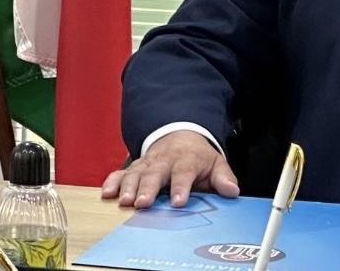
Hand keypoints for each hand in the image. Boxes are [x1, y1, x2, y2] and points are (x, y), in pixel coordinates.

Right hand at [101, 130, 239, 208]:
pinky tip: (106, 193)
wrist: (181, 135)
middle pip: (156, 173)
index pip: (184, 173)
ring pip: (136, 173)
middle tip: (142, 203)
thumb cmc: (197, 157)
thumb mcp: (215, 163)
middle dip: (149, 188)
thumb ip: (223, 177)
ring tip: (124, 201)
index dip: (181, 186)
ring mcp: (148, 163)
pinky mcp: (135, 167)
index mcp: (186, 160)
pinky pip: (121, 173)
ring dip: (129, 186)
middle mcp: (165, 161)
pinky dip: (112, 181)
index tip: (179, 201)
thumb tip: (232, 190)